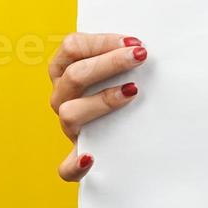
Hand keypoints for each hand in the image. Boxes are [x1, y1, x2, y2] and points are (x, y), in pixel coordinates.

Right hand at [48, 32, 148, 180]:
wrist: (130, 134)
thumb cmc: (125, 87)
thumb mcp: (120, 67)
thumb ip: (123, 53)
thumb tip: (145, 45)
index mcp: (66, 70)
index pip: (71, 47)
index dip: (102, 42)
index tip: (135, 42)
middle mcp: (63, 97)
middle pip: (74, 76)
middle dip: (109, 63)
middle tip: (141, 56)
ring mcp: (69, 127)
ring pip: (70, 113)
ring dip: (101, 100)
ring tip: (131, 92)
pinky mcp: (76, 158)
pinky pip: (66, 166)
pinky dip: (75, 164)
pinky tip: (91, 157)